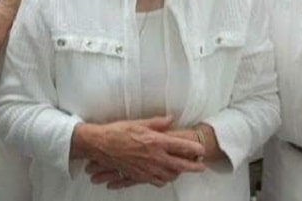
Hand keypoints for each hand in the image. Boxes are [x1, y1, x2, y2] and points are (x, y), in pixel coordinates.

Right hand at [74, 116, 205, 188]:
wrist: (99, 145)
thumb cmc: (117, 131)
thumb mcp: (138, 123)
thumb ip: (157, 123)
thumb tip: (171, 119)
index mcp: (155, 142)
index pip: (181, 147)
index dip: (194, 149)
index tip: (202, 150)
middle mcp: (153, 157)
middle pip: (180, 166)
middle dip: (193, 167)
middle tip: (201, 167)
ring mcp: (146, 168)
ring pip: (169, 176)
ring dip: (178, 174)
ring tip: (183, 170)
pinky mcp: (139, 176)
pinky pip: (156, 181)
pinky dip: (163, 180)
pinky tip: (164, 176)